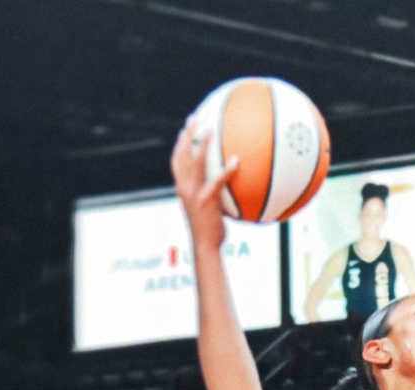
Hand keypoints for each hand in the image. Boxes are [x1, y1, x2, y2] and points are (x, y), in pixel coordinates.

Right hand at [168, 113, 236, 230]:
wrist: (205, 246)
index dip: (179, 144)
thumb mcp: (207, 209)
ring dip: (202, 143)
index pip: (177, 161)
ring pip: (195, 162)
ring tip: (209, 128)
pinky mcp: (206, 200)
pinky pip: (217, 180)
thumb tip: (226, 186)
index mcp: (182, 188)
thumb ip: (211, 194)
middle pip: (181, 154)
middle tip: (194, 118)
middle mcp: (184, 188)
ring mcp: (193, 193)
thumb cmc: (209, 230)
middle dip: (187, 135)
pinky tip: (237, 160)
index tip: (185, 130)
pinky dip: (227, 169)